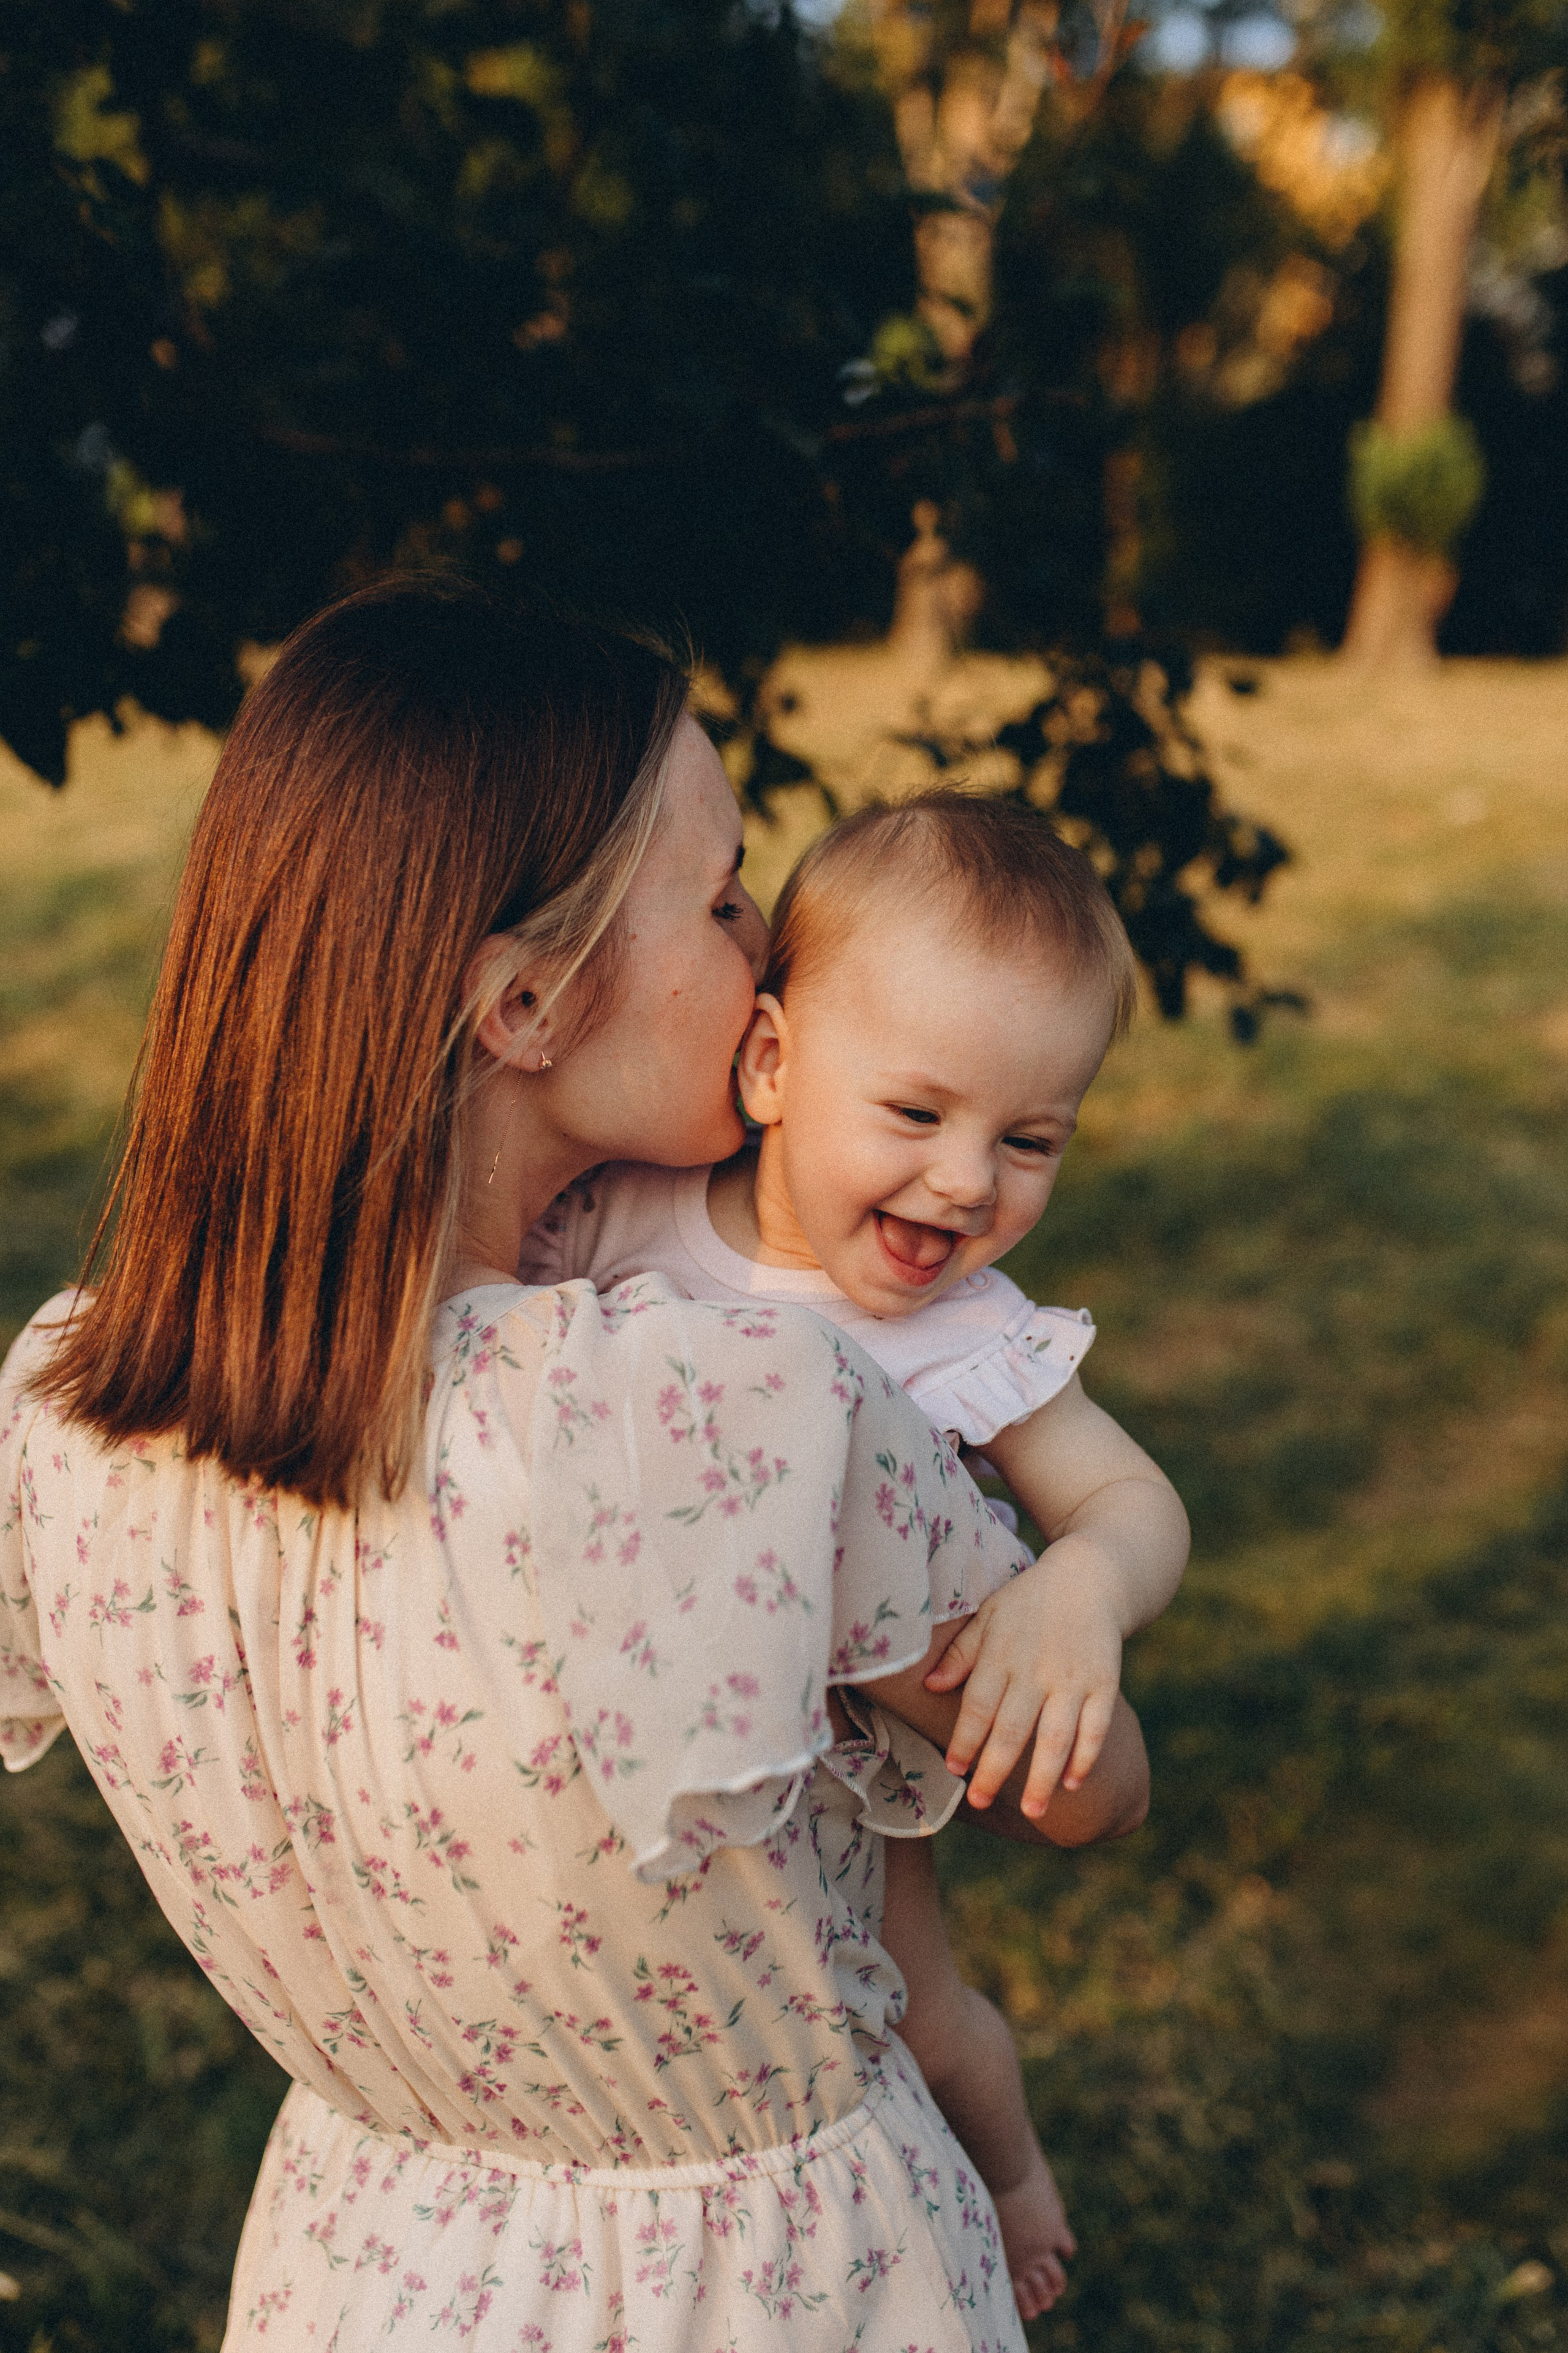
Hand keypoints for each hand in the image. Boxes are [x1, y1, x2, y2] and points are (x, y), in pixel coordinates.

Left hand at [923, 1536, 1124, 1816]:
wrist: (1089, 1577)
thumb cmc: (1028, 1602)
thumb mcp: (988, 1615)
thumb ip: (961, 1652)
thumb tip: (929, 1685)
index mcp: (1002, 1653)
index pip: (979, 1704)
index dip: (965, 1738)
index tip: (952, 1768)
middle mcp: (1036, 1669)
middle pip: (1013, 1727)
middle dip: (995, 1768)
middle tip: (980, 1800)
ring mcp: (1073, 1678)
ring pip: (1056, 1735)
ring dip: (1044, 1776)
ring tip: (1032, 1811)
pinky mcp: (1104, 1682)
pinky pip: (1097, 1726)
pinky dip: (1086, 1756)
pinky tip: (1074, 1783)